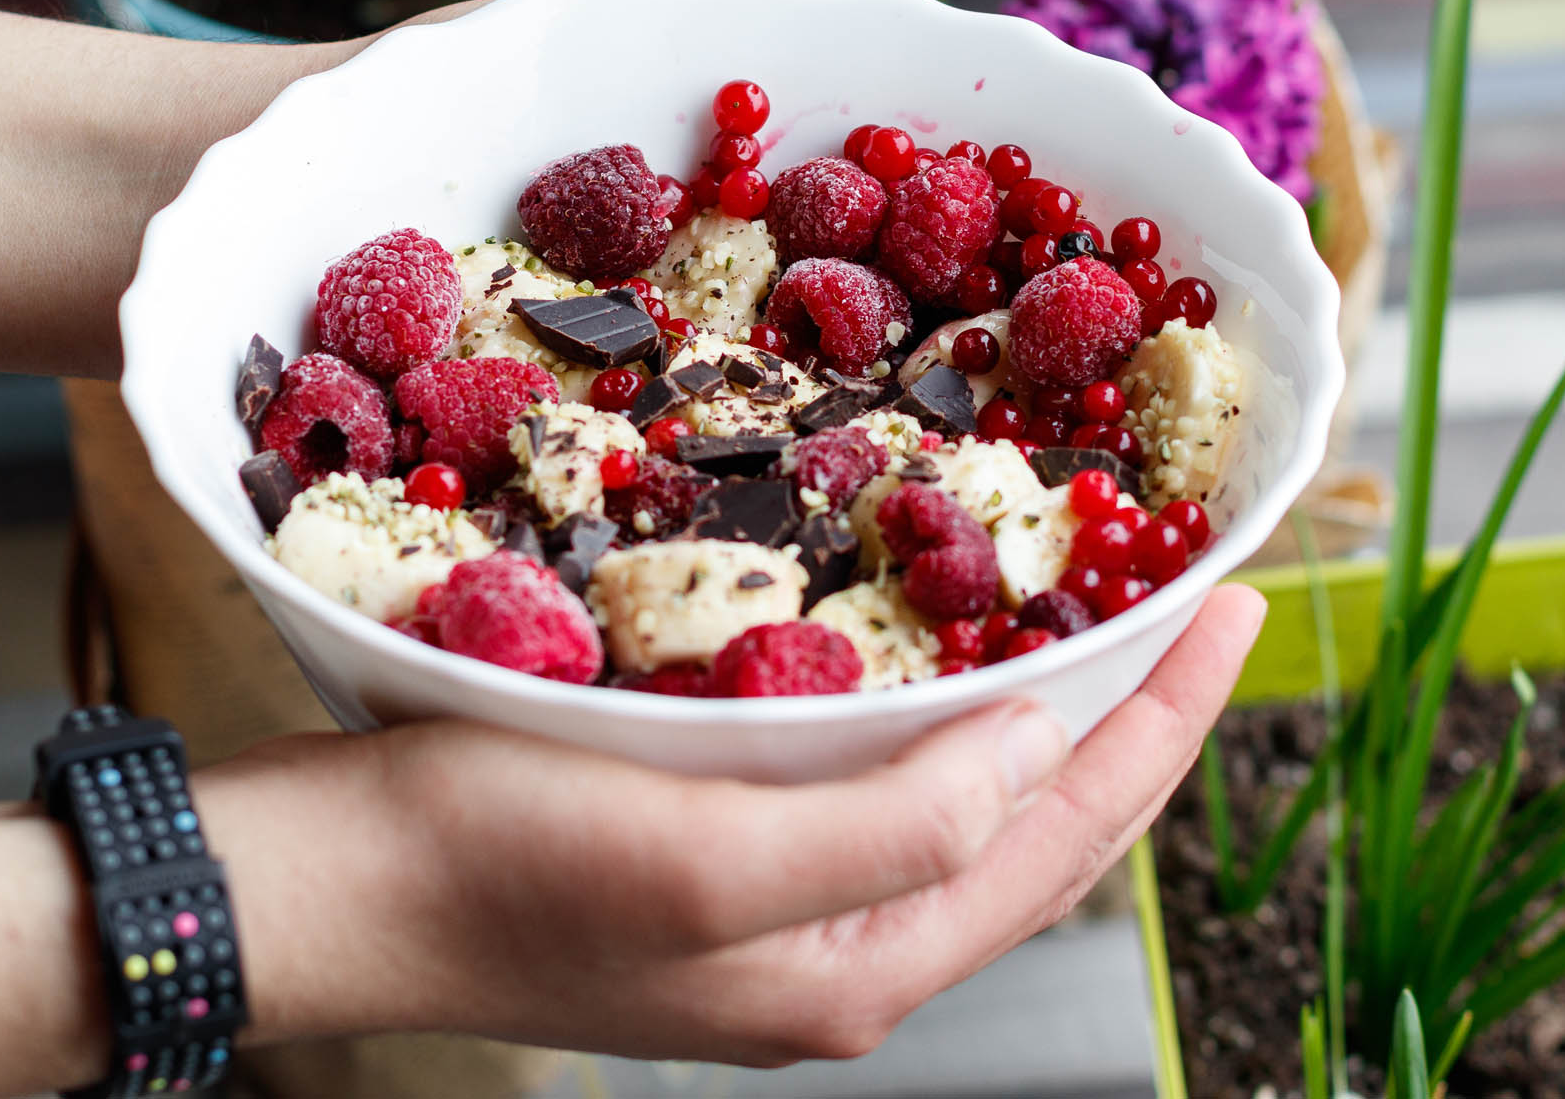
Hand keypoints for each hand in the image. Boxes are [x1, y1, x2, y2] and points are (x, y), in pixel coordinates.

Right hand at [203, 583, 1264, 1064]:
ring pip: (959, 801)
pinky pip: (874, 775)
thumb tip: (1040, 748)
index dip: (1165, 724)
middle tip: (1185, 599)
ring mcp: (776, 902)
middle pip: (1033, 828)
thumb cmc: (492, 865)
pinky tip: (929, 641)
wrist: (331, 884)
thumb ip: (894, 825)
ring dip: (1036, 707)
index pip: (1068, 839)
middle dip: (1126, 717)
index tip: (1234, 608)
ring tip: (1090, 614)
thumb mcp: (702, 860)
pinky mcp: (716, 846)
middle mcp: (836, 945)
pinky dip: (932, 705)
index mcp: (857, 964)